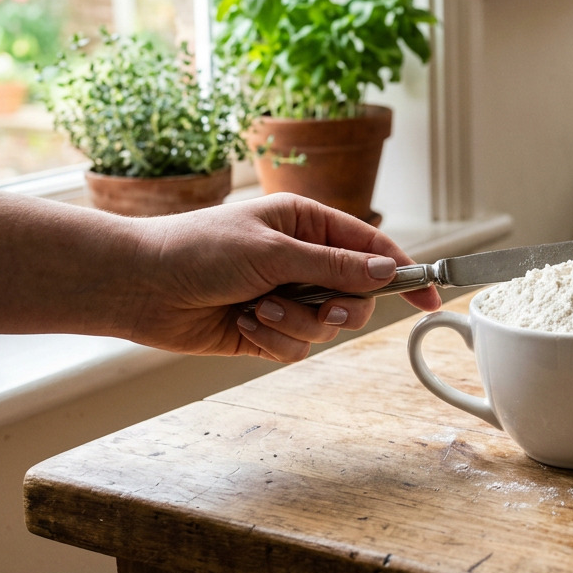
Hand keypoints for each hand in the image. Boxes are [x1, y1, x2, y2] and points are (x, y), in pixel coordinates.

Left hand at [130, 194, 441, 361]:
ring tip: (259, 309)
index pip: (372, 249)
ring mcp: (286, 297)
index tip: (431, 297)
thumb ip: (336, 266)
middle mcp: (302, 261)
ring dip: (297, 323)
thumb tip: (388, 271)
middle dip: (340, 307)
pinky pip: (298, 347)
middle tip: (322, 307)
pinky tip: (242, 322)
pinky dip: (274, 339)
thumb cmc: (199, 250)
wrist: (140, 286)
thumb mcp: (275, 251)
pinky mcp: (267, 330)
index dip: (404, 272)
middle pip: (358, 295)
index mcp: (308, 225)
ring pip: (328, 327)